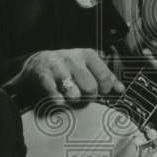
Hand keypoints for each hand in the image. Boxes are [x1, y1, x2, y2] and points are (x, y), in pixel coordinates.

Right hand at [9, 48, 124, 102]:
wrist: (36, 64)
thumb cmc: (67, 68)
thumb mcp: (87, 67)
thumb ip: (105, 77)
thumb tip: (120, 89)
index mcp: (87, 55)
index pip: (104, 76)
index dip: (103, 89)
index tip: (99, 92)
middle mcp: (73, 58)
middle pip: (90, 88)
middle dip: (88, 97)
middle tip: (82, 96)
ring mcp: (57, 67)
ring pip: (74, 94)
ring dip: (72, 100)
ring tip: (69, 96)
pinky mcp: (43, 77)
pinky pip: (56, 97)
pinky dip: (59, 102)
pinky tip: (58, 99)